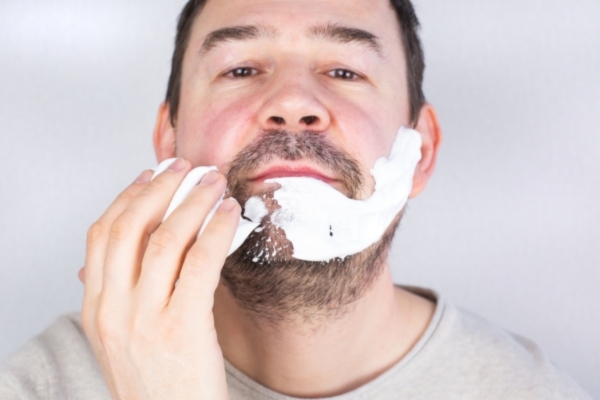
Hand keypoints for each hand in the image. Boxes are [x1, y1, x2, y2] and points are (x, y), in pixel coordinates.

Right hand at [80, 158, 238, 398]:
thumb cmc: (160, 385)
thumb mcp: (126, 340)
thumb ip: (127, 295)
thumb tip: (144, 250)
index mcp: (95, 310)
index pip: (101, 236)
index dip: (126, 198)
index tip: (148, 176)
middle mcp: (112, 310)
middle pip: (129, 228)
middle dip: (160, 188)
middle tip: (186, 166)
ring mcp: (143, 319)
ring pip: (165, 238)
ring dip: (192, 202)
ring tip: (214, 182)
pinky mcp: (181, 326)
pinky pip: (201, 262)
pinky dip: (216, 230)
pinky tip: (229, 214)